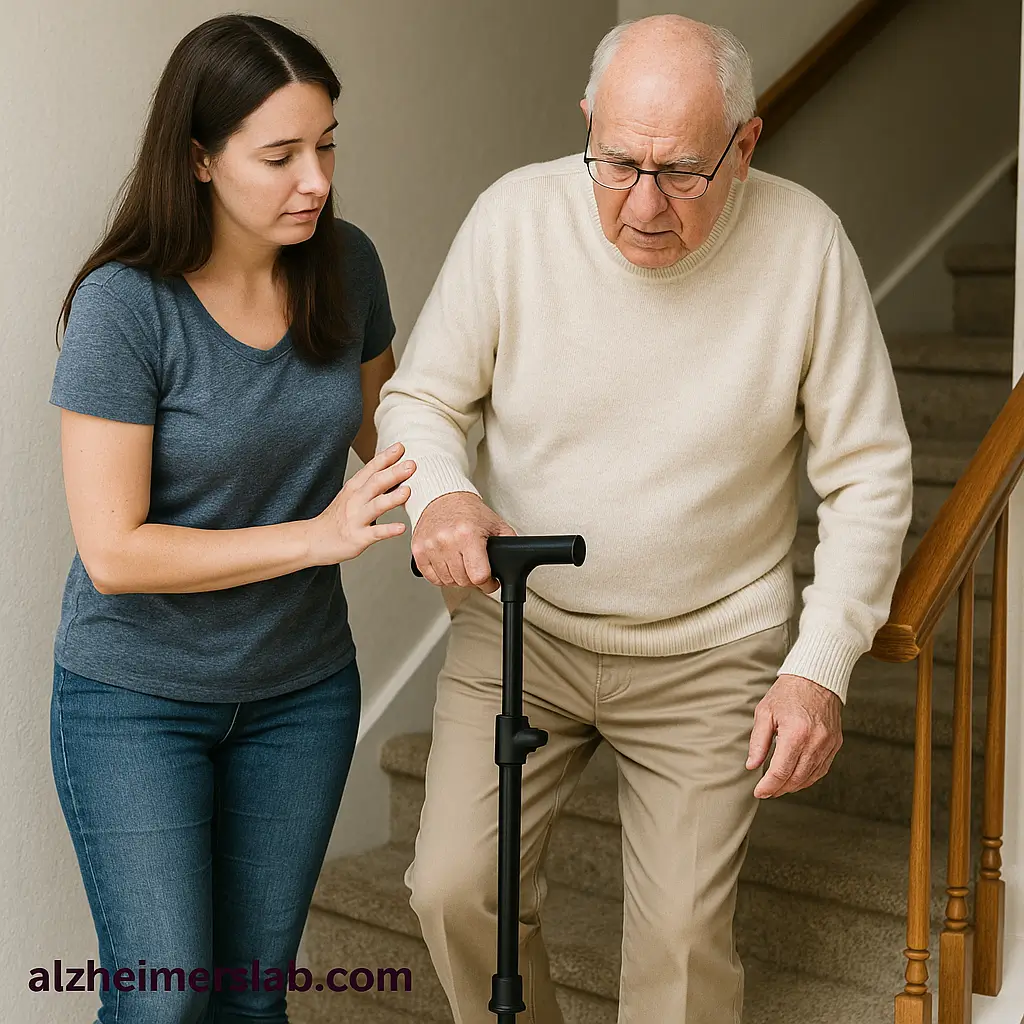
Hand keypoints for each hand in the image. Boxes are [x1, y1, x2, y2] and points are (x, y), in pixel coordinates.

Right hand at [308, 443, 415, 564]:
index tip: (401, 447)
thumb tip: (396, 471)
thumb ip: (372, 484)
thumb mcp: (352, 495)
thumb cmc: (337, 518)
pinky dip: (388, 530)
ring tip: (407, 491)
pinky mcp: (358, 538)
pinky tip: (401, 528)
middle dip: (393, 473)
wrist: (314, 540)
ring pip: (375, 506)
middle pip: (375, 483)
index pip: (371, 469)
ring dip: (392, 498)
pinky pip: (375, 533)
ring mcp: (356, 519)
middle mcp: (355, 501)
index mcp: (354, 488)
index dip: (386, 457)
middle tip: (411, 464)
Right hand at [411, 491, 515, 593]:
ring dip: (458, 578)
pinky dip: (442, 576)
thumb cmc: (469, 511)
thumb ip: (508, 544)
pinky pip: (432, 578)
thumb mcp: (496, 524)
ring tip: (462, 564)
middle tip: (476, 568)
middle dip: (474, 579)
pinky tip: (449, 564)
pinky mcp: (418, 551)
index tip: (490, 580)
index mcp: (468, 534)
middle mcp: (446, 541)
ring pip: (448, 582)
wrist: (443, 497)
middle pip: (463, 581)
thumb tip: (513, 565)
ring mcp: (430, 546)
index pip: (479, 576)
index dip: (488, 582)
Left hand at [746, 674, 842, 798]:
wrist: (816, 677)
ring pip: (810, 776)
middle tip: (766, 791)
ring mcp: (828, 744)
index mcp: (796, 733)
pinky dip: (808, 777)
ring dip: (793, 786)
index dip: (768, 786)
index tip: (759, 792)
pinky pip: (822, 769)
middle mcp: (815, 741)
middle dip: (779, 789)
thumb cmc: (787, 693)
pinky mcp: (835, 743)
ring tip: (779, 787)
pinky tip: (796, 778)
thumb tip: (752, 766)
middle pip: (797, 778)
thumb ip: (758, 742)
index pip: (781, 771)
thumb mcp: (765, 713)